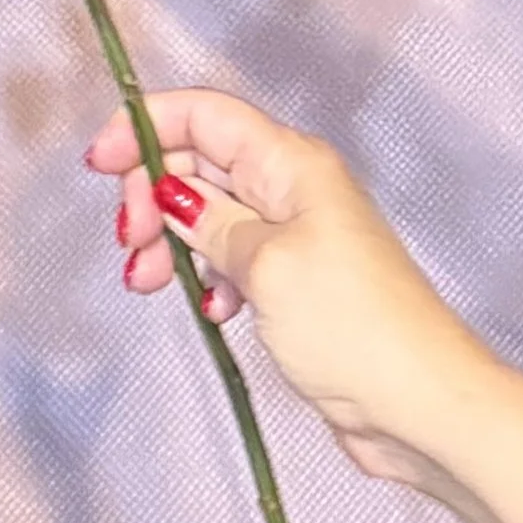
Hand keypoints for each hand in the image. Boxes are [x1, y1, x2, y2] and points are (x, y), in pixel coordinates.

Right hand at [93, 88, 492, 491]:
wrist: (424, 408)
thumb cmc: (352, 327)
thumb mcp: (266, 265)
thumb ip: (210, 221)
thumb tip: (172, 189)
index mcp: (292, 164)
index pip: (204, 115)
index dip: (145, 127)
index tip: (99, 165)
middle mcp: (293, 189)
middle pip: (201, 163)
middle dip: (153, 194)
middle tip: (131, 244)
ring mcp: (296, 238)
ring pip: (211, 215)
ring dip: (173, 241)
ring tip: (151, 283)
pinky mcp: (298, 285)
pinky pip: (233, 260)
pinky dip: (208, 277)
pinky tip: (210, 310)